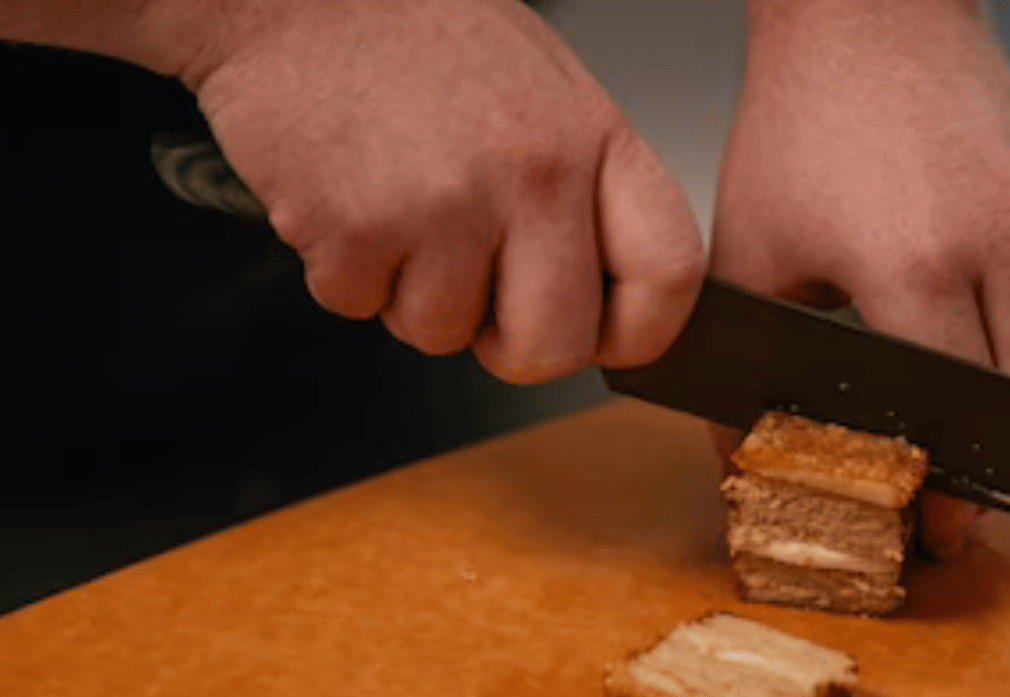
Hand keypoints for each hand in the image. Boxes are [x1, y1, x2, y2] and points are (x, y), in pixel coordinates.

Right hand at [174, 0, 704, 382]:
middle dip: (508, 345)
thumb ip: (581, 188)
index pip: (668, 273)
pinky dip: (342, 269)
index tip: (603, 335)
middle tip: (474, 295)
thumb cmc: (414, 35)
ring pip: (444, 334)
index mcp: (593, 136)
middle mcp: (534, 174)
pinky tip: (345, 194)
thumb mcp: (539, 89)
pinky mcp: (359, 230)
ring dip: (408, 293)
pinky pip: (359, 306)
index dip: (638, 331)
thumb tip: (598, 296)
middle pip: (555, 347)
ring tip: (393, 202)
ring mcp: (448, 206)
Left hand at [713, 0, 1009, 552]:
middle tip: (965, 522)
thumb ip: (747, 362)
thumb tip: (738, 458)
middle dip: (1002, 479)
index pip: (957, 410)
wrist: (872, 17)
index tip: (937, 530)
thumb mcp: (753, 248)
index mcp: (918, 264)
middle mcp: (1001, 246)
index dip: (952, 484)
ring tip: (1000, 479)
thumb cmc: (803, 123)